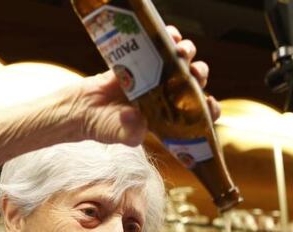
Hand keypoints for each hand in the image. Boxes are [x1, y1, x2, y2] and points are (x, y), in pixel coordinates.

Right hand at [65, 26, 220, 145]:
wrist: (83, 108)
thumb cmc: (104, 125)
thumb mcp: (119, 135)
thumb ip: (130, 132)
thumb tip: (136, 117)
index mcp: (168, 117)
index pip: (197, 114)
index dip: (208, 108)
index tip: (208, 102)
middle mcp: (166, 96)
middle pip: (194, 83)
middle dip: (199, 75)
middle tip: (194, 73)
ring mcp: (155, 77)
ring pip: (182, 62)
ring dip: (187, 54)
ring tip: (181, 52)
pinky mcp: (143, 61)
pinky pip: (161, 46)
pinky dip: (169, 38)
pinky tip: (170, 37)